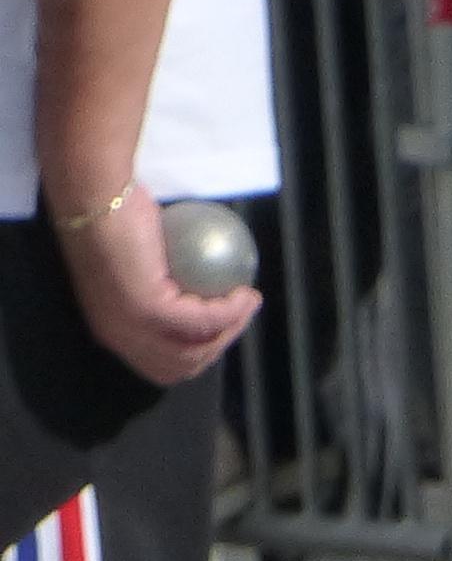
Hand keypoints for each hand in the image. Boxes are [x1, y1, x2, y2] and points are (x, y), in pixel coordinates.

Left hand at [57, 191, 258, 390]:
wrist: (96, 195)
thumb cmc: (113, 216)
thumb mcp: (133, 264)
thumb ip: (155, 289)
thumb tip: (191, 294)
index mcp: (111, 329)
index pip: (163, 362)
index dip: (198, 352)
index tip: (221, 327)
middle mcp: (118, 335)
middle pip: (182, 365)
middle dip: (219, 346)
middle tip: (240, 315)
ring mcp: (131, 325)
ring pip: (195, 349)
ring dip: (231, 329)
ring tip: (247, 303)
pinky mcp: (148, 308)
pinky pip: (203, 318)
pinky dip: (232, 310)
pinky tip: (245, 295)